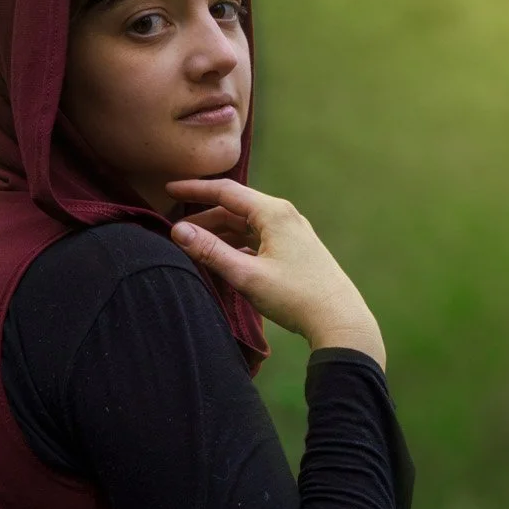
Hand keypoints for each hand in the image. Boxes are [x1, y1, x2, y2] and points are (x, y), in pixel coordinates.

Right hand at [165, 176, 385, 365]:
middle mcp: (284, 216)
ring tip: (195, 245)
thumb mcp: (247, 275)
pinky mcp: (295, 250)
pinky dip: (237, 244)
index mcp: (273, 213)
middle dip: (204, 217)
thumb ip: (211, 252)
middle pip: (235, 208)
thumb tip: (177, 231)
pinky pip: (258, 239)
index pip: (226, 192)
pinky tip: (224, 258)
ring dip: (220, 233)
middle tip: (176, 229)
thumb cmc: (295, 297)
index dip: (194, 189)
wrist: (339, 319)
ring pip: (246, 225)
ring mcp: (291, 233)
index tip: (169, 189)